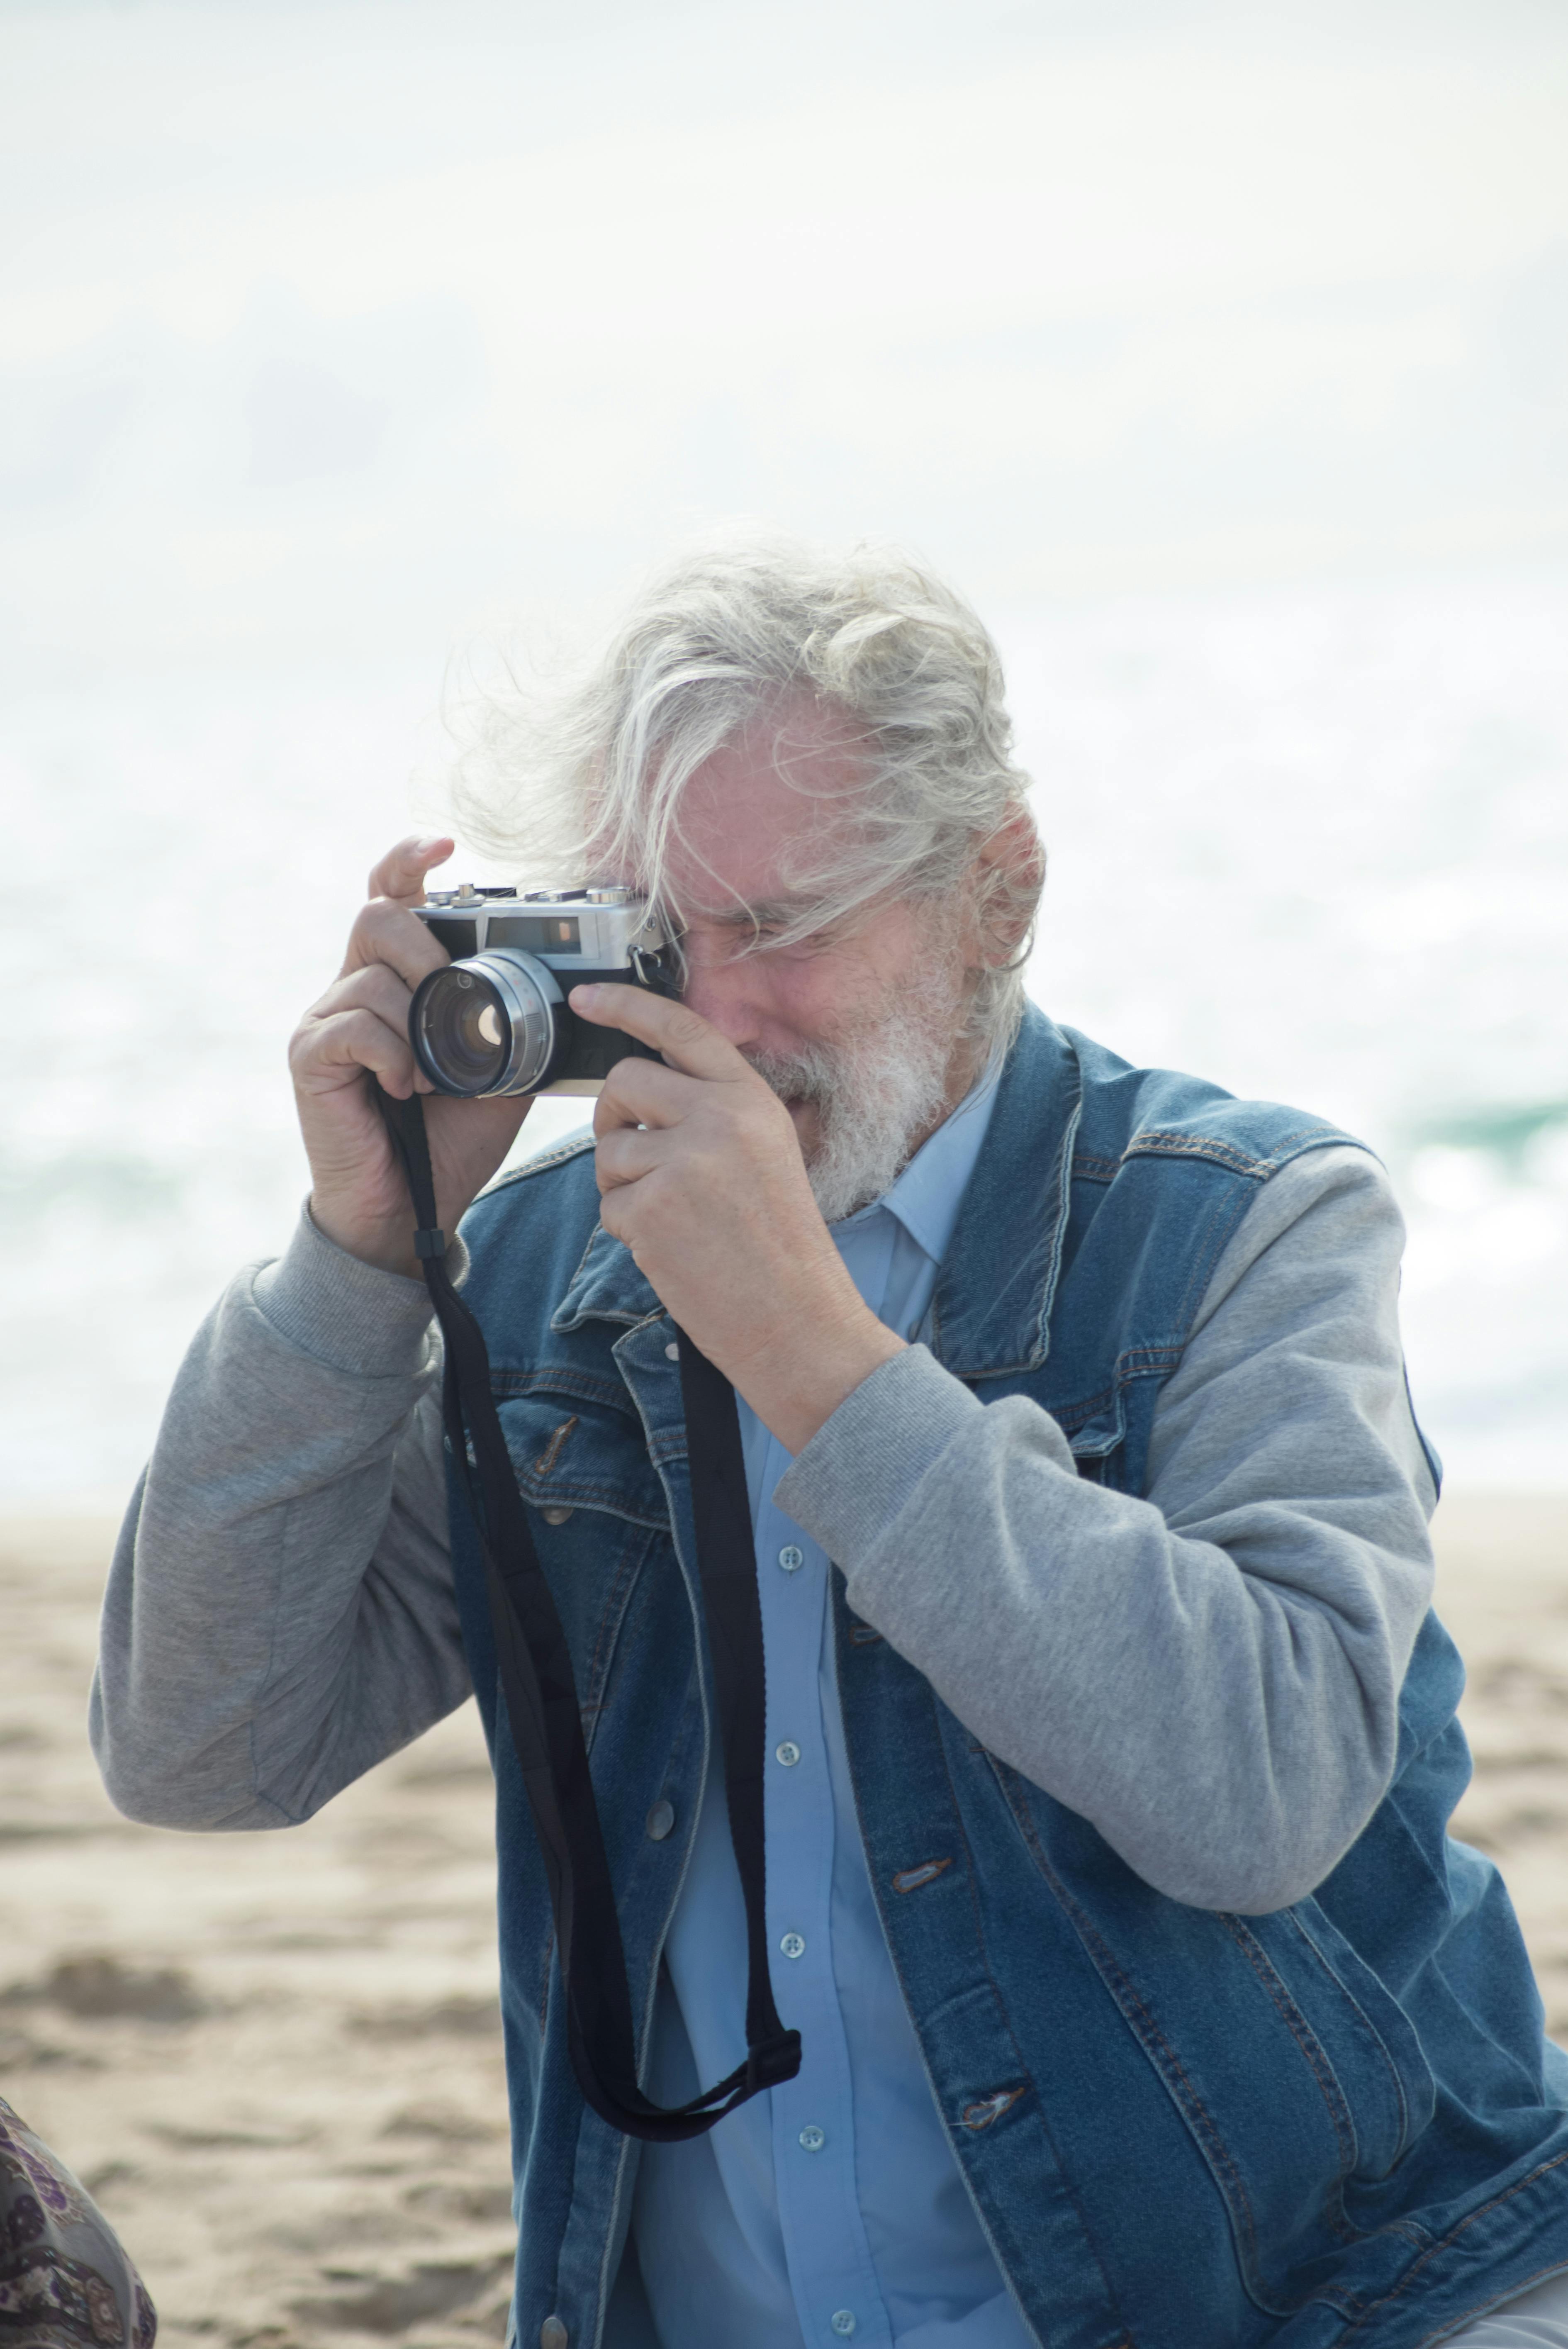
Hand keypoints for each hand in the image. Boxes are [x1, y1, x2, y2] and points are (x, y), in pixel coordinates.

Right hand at [289, 836, 530, 1275]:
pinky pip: (355, 1025)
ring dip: (415, 1023)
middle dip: (424, 948)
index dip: (409, 860)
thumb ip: (515, 1022)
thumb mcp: (503, 1071)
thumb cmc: (450, 1137)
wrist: (410, 1208)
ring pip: (372, 976)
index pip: (391, 895)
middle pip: (376, 916)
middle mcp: (355, 986)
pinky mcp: (310, 1055)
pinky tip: (404, 1088)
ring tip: (430, 1077)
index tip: (443, 844)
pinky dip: (392, 1054)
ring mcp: (327, 1018)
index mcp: (399, 979)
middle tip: (450, 996)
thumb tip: (562, 985)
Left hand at [580, 986, 904, 1453]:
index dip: (626, 1004)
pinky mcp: (652, 1210)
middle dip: (612, 1116)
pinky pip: (608, 1204)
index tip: (586, 997)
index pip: (680, 1028)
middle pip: (624, 1081)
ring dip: (623, 1185)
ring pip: (610, 1148)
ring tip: (674, 1219)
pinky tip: (672, 1249)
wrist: (798, 1322)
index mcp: (751, 1100)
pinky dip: (628, 1230)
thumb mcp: (767, 1155)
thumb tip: (642, 1089)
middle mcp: (720, 1119)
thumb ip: (715, 1112)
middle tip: (632, 1155)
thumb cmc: (781, 1247)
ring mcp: (684, 1163)